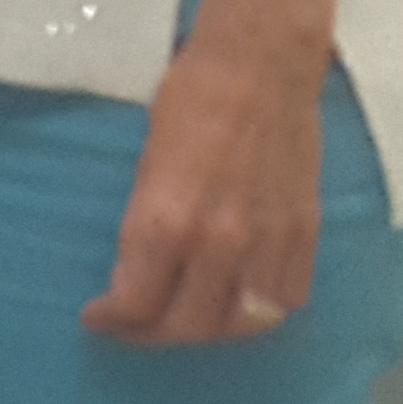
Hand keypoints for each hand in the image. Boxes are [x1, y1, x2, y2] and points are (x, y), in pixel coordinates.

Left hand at [85, 31, 327, 342]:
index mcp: (168, 222)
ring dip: (208, 332)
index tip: (98, 318)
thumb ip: (143, 229)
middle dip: (151, 335)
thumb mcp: (143, 165)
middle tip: (132, 326)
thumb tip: (134, 276)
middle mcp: (221, 243)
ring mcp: (269, 243)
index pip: (137, 304)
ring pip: (242, 325)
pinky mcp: (305, 234)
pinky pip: (288, 300)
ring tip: (182, 321)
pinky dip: (260, 312)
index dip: (112, 321)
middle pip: (189, 327)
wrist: (259, 68)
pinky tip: (236, 303)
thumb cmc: (190, 101)